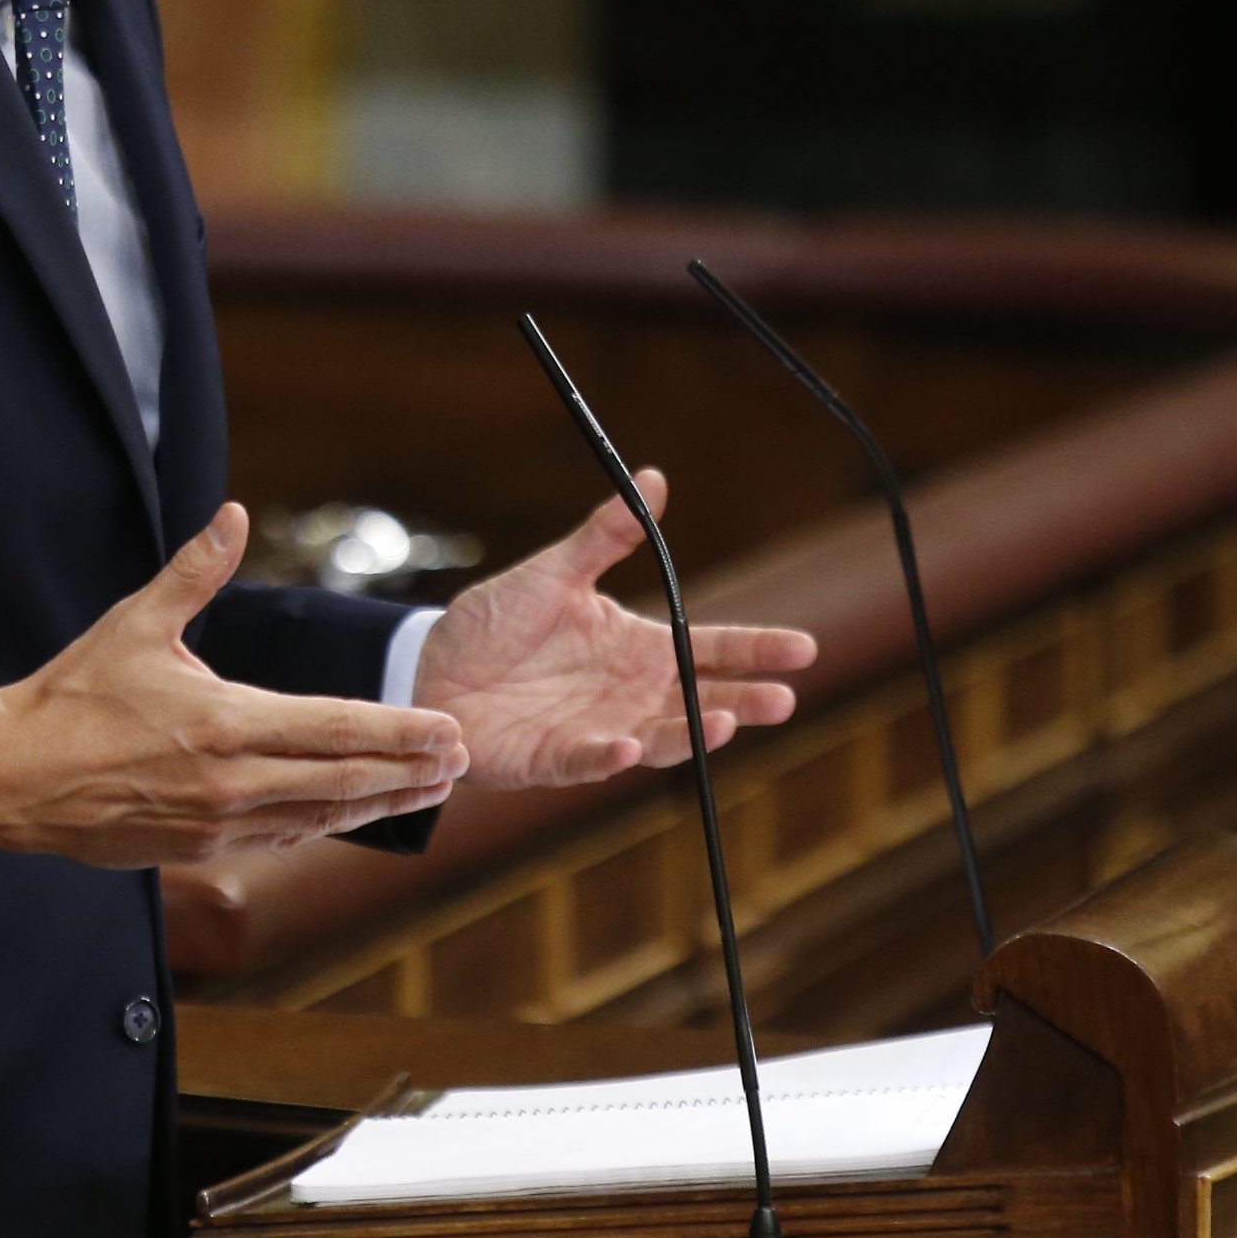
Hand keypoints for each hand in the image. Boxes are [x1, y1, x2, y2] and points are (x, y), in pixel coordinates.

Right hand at [0, 504, 468, 865]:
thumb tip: (233, 512)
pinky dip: (326, 823)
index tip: (448, 732)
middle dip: (409, 772)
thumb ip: (194, 571)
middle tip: (461, 761)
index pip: (335, 729)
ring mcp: (218, 823)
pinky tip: (354, 812)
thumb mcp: (135, 624)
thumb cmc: (74, 696)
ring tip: (429, 790)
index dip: (399, 733)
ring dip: (380, 803)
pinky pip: (281, 836)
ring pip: (320, 817)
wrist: (14, 777)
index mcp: (224, 722)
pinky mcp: (200, 848)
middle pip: (344, 781)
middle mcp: (231, 781)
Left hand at [413, 470, 816, 790]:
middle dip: (743, 701)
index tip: (803, 648)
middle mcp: (629, 693)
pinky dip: (611, 755)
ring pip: (660, 736)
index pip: (709, 647)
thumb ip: (605, 535)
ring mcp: (599, 728)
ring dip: (690, 733)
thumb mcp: (554, 572)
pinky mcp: (556, 757)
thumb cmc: (496, 622)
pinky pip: (590, 759)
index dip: (756, 649)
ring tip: (723, 723)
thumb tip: (655, 478)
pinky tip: (631, 746)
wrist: (433, 666)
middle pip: (701, 699)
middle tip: (784, 699)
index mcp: (636, 647)